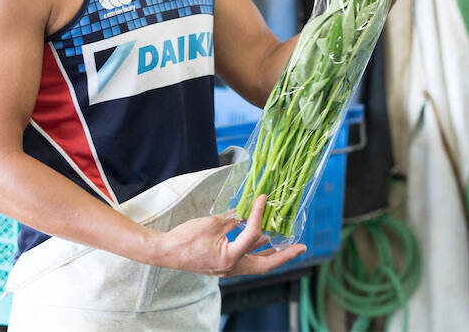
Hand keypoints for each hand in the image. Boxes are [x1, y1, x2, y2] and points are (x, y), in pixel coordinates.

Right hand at [157, 194, 306, 276]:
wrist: (166, 252)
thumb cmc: (185, 238)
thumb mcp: (212, 223)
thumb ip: (234, 219)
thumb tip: (249, 212)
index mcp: (230, 258)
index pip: (253, 235)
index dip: (259, 214)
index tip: (262, 199)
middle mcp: (232, 268)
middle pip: (266, 265)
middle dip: (285, 255)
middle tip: (302, 247)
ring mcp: (229, 269)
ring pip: (258, 264)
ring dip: (273, 254)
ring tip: (288, 244)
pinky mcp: (224, 265)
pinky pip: (247, 259)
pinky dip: (257, 251)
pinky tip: (264, 240)